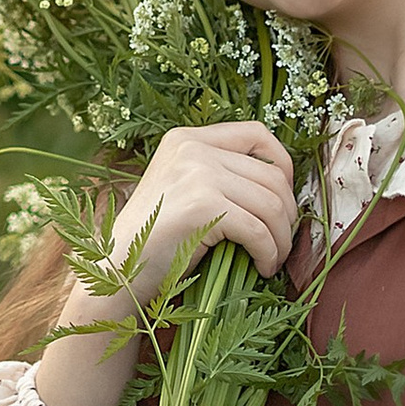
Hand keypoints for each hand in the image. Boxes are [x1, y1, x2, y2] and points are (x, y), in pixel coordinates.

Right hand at [29, 119, 296, 405]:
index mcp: (186, 139)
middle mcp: (192, 148)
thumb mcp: (181, 189)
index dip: (282, 165)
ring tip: (274, 258)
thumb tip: (280, 184)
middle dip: (286, 214)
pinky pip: (258, 229)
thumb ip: (217, 174)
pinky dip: (269, 252)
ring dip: (281, 238)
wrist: (117, 272)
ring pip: (271, 204)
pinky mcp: (203, 206)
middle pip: (270, 175)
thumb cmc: (153, 240)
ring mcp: (197, 174)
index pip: (256, 133)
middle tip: (281, 242)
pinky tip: (264, 267)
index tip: (284, 198)